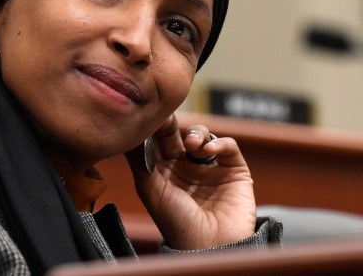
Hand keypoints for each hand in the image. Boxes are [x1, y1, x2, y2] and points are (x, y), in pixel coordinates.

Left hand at [125, 114, 256, 249]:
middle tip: (167, 121)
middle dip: (172, 124)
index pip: (158, 139)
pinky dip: (219, 142)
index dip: (155, 126)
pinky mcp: (234, 170)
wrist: (208, 245)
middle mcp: (186, 166)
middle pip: (178, 133)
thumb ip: (138, 158)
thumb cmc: (174, 220)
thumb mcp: (149, 187)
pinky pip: (228, 147)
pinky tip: (208, 150)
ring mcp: (210, 167)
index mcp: (163, 169)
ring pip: (202, 135)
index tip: (150, 117)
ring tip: (191, 145)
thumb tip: (127, 130)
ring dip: (196, 133)